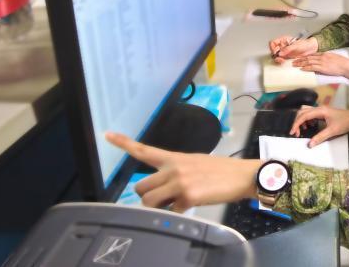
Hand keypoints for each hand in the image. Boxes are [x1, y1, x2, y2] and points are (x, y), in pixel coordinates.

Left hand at [105, 132, 261, 211]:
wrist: (242, 175)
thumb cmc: (220, 171)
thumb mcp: (194, 164)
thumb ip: (175, 173)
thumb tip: (162, 190)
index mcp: (174, 158)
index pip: (144, 150)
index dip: (123, 143)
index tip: (106, 134)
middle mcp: (173, 168)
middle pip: (140, 188)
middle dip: (148, 197)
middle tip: (165, 198)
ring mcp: (179, 182)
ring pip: (149, 201)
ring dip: (159, 207)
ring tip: (177, 202)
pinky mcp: (188, 196)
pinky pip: (171, 212)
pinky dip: (179, 213)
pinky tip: (192, 205)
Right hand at [269, 36, 317, 62]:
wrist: (311, 49)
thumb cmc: (305, 44)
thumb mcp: (296, 45)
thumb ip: (288, 49)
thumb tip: (280, 53)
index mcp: (283, 41)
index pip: (273, 43)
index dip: (273, 47)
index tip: (276, 51)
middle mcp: (283, 47)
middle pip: (274, 51)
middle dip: (275, 55)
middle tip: (279, 57)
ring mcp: (285, 53)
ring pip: (277, 56)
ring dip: (278, 59)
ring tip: (282, 61)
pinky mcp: (287, 58)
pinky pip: (282, 61)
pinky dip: (282, 62)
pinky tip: (284, 63)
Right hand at [290, 106, 348, 146]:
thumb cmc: (344, 123)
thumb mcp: (332, 131)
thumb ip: (320, 137)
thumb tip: (309, 144)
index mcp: (320, 110)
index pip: (304, 115)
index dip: (296, 124)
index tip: (293, 132)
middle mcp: (319, 108)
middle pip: (302, 111)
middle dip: (297, 122)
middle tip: (296, 133)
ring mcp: (321, 110)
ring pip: (306, 112)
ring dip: (302, 120)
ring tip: (303, 130)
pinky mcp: (323, 112)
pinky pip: (310, 114)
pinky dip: (307, 120)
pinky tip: (310, 126)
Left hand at [292, 52, 348, 79]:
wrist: (346, 66)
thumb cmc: (342, 63)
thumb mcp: (334, 58)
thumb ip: (327, 59)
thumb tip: (324, 62)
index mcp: (324, 54)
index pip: (312, 54)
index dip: (305, 56)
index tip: (300, 57)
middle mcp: (322, 57)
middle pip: (308, 57)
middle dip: (300, 59)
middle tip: (294, 61)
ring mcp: (321, 62)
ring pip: (308, 62)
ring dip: (300, 63)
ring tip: (295, 65)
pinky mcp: (322, 67)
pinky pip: (312, 67)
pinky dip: (306, 68)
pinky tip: (301, 69)